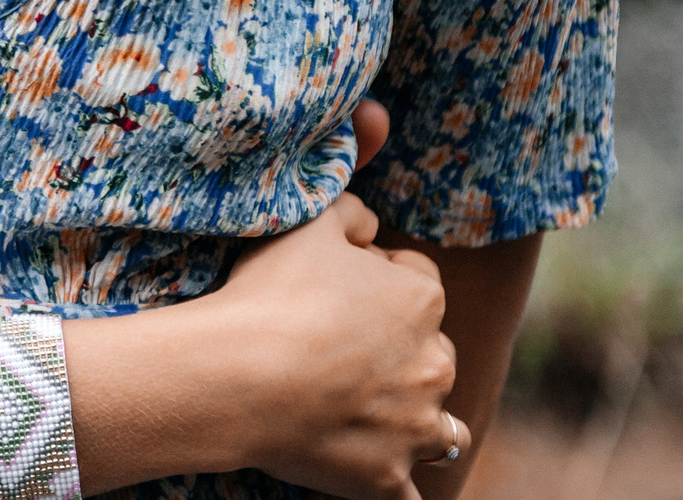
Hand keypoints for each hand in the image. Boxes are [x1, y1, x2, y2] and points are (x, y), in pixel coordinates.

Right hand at [201, 184, 459, 499]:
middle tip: (343, 351)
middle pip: (432, 356)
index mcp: (422, 302)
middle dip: (401, 353)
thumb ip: (350, 211)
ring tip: (377, 418)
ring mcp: (415, 428)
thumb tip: (369, 225)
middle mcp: (435, 366)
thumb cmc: (272, 294)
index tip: (341, 289)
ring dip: (420, 424)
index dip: (381, 279)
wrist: (240, 376)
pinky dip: (393, 482)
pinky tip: (373, 472)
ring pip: (442, 431)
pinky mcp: (388, 478)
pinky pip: (407, 494)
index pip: (418, 281)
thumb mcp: (309, 223)